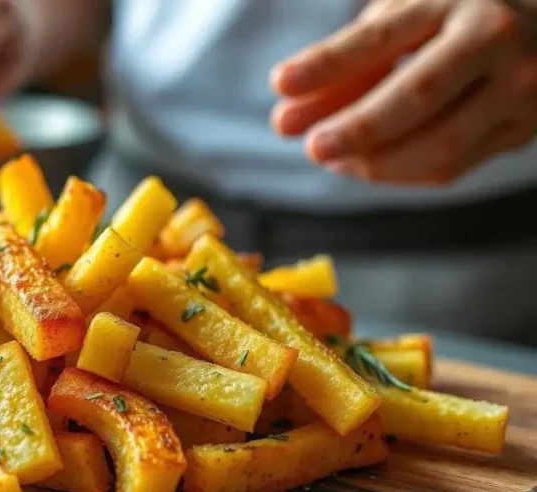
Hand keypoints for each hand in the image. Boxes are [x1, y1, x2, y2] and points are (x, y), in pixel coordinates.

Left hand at [271, 0, 536, 184]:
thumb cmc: (452, 18)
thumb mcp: (400, 18)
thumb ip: (345, 64)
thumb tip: (288, 120)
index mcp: (457, 1)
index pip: (382, 38)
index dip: (328, 63)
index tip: (280, 84)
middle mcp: (495, 42)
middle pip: (419, 96)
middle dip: (358, 128)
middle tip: (312, 147)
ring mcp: (517, 90)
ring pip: (438, 145)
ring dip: (373, 163)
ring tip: (330, 157)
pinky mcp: (520, 131)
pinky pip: (451, 168)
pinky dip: (398, 174)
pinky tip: (363, 165)